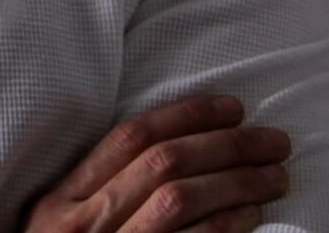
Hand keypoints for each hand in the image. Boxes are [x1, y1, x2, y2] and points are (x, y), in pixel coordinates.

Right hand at [20, 95, 290, 232]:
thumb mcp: (56, 222)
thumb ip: (92, 188)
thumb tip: (160, 149)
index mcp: (62, 197)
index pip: (129, 138)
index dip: (184, 116)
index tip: (230, 106)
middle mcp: (84, 221)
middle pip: (163, 164)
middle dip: (224, 144)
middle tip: (270, 138)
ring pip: (180, 200)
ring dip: (236, 182)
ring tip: (273, 174)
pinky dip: (226, 225)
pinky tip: (252, 213)